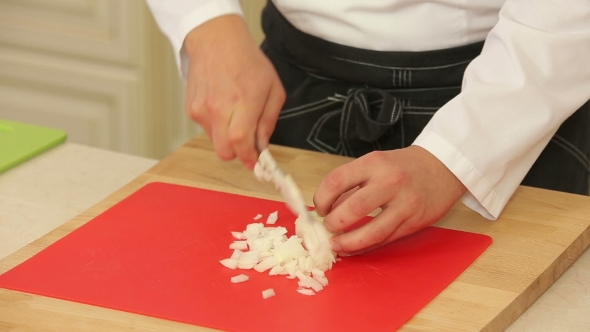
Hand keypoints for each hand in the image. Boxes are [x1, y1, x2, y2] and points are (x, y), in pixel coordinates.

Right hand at [184, 15, 285, 168]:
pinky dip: (216, 125)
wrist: (216, 40)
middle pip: (224, 151)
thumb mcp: (273, 88)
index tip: (256, 163)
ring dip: (227, 136)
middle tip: (247, 142)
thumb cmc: (247, 61)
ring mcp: (201, 109)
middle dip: (238, 152)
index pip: (241, 142)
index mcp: (243, 101)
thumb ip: (268, 120)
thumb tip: (262, 145)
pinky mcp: (191, 109)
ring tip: (234, 112)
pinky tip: (222, 105)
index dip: (249, 158)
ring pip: (215, 141)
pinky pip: (206, 128)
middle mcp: (219, 108)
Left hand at [313, 146, 466, 254]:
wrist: (443, 167)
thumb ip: (352, 183)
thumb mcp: (376, 163)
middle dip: (333, 223)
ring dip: (348, 242)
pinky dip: (366, 246)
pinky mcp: (414, 222)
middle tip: (328, 227)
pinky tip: (354, 248)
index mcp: (374, 163)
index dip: (321, 199)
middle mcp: (390, 182)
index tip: (320, 208)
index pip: (336, 182)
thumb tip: (326, 209)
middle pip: (352, 209)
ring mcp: (405, 204)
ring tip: (337, 245)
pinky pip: (385, 240)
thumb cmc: (403, 165)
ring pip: (371, 232)